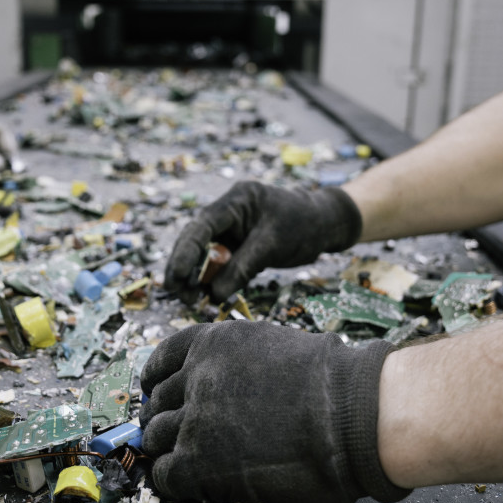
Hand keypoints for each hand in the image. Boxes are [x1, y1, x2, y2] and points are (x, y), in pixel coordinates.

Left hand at [139, 321, 408, 502]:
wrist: (353, 415)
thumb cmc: (334, 383)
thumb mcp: (274, 347)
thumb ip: (239, 362)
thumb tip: (228, 383)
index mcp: (213, 342)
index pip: (164, 358)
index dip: (157, 379)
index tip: (154, 391)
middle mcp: (196, 375)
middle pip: (158, 402)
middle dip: (163, 418)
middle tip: (172, 435)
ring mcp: (194, 418)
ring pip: (156, 438)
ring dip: (166, 450)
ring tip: (181, 462)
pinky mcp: (198, 462)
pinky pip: (165, 475)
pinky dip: (170, 481)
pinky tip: (188, 485)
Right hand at [165, 181, 360, 300]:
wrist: (326, 223)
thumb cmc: (304, 225)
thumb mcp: (272, 246)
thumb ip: (242, 268)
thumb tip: (212, 294)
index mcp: (236, 201)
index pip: (201, 226)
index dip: (185, 253)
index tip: (176, 278)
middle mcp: (227, 213)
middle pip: (195, 240)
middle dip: (184, 268)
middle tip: (179, 295)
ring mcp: (231, 229)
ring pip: (203, 254)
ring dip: (196, 277)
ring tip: (191, 301)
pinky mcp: (237, 245)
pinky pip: (218, 263)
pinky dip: (212, 280)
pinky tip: (206, 297)